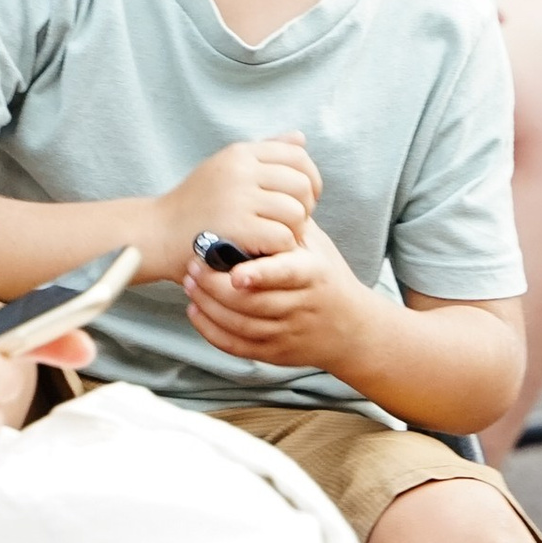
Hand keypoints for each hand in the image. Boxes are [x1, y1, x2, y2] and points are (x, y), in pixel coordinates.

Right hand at [151, 135, 319, 284]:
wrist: (156, 234)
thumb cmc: (194, 205)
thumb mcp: (224, 168)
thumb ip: (264, 152)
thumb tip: (300, 139)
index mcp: (239, 153)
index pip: (297, 157)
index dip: (310, 179)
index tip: (304, 199)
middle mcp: (240, 171)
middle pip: (301, 186)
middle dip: (304, 208)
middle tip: (290, 224)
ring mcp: (238, 199)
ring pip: (296, 213)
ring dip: (293, 232)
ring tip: (275, 238)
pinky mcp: (237, 229)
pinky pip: (282, 238)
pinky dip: (280, 249)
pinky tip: (264, 251)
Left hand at [182, 222, 376, 381]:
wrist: (351, 328)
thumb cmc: (326, 277)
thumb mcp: (317, 246)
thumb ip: (289, 224)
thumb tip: (260, 189)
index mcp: (312, 274)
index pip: (286, 274)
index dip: (260, 275)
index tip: (235, 272)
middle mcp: (300, 306)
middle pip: (253, 303)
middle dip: (217, 286)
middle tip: (193, 267)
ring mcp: (287, 332)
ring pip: (241, 325)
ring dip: (209, 305)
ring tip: (190, 283)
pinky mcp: (275, 353)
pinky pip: (237, 346)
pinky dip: (212, 330)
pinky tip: (195, 311)